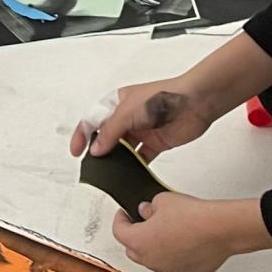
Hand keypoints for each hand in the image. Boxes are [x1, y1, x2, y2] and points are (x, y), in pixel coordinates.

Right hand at [73, 77, 225, 161]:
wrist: (195, 101)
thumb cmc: (162, 96)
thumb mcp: (127, 112)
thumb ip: (110, 132)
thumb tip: (96, 150)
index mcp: (116, 103)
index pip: (92, 120)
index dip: (82, 136)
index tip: (76, 152)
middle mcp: (127, 117)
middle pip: (106, 137)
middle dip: (98, 151)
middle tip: (92, 166)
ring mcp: (141, 131)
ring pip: (123, 150)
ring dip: (116, 160)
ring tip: (108, 174)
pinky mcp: (155, 143)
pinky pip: (140, 158)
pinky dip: (135, 167)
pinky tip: (129, 175)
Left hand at [112, 188, 244, 271]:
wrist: (220, 229)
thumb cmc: (194, 217)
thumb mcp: (163, 200)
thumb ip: (149, 208)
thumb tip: (146, 211)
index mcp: (138, 241)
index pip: (119, 231)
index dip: (120, 219)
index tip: (124, 215)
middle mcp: (149, 260)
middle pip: (133, 249)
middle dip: (136, 236)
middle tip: (145, 224)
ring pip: (153, 262)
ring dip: (155, 251)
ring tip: (169, 235)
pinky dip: (172, 264)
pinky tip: (180, 252)